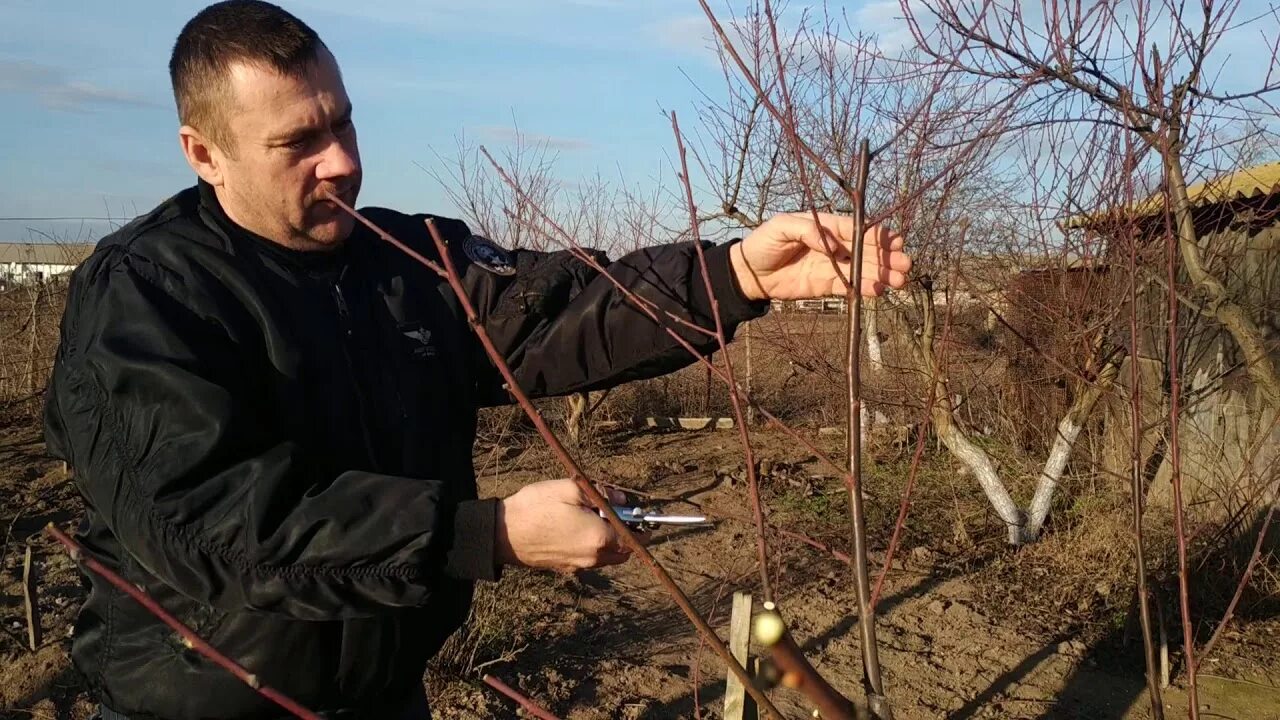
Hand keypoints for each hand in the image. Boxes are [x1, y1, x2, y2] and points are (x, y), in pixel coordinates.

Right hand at [495, 479, 636, 572]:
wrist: (502, 534)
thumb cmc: (536, 508)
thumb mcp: (571, 489)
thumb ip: (602, 493)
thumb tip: (621, 498)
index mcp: (599, 539)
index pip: (634, 538)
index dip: (639, 524)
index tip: (636, 513)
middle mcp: (592, 558)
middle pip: (622, 551)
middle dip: (624, 533)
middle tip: (613, 512)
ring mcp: (578, 566)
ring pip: (605, 556)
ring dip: (607, 540)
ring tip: (591, 516)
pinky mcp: (564, 568)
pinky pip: (588, 558)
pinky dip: (591, 545)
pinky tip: (575, 527)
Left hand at [730, 212, 910, 300]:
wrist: (748, 273)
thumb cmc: (763, 242)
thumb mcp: (781, 227)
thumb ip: (807, 230)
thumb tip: (832, 244)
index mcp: (825, 225)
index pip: (855, 228)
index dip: (875, 234)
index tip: (894, 240)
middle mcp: (833, 244)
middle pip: (865, 249)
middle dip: (886, 256)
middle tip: (905, 263)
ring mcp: (831, 265)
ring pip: (862, 269)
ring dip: (882, 273)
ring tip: (900, 280)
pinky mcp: (826, 285)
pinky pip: (849, 286)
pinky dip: (864, 288)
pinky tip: (879, 291)